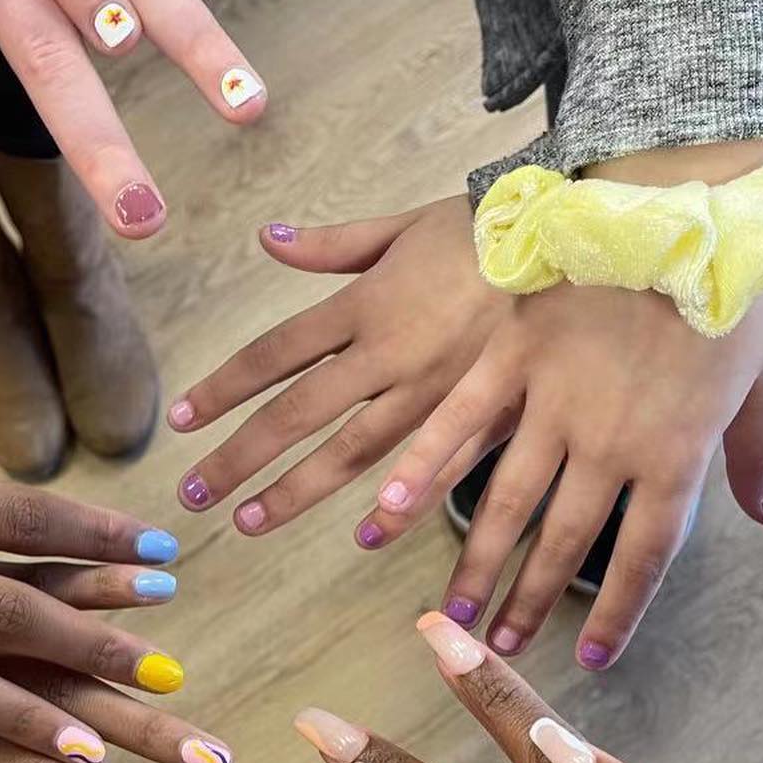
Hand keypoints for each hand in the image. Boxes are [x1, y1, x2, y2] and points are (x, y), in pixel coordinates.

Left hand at [168, 197, 509, 531]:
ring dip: (295, 490)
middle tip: (193, 492)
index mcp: (363, 302)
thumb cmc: (487, 227)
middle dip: (240, 455)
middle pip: (296, 411)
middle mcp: (387, 351)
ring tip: (248, 522)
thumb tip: (266, 240)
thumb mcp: (402, 226)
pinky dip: (399, 503)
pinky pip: (431, 465)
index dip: (223, 387)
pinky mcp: (479, 411)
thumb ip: (333, 243)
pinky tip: (365, 536)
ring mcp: (432, 388)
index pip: (274, 352)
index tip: (180, 418)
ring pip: (350, 448)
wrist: (582, 236)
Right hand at [360, 140, 762, 667]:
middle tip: (496, 648)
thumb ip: (756, 454)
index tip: (587, 656)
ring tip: (447, 613)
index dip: (617, 611)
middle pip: (563, 542)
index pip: (645, 556)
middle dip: (528, 601)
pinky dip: (424, 469)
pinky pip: (460, 423)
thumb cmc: (735, 284)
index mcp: (674, 452)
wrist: (691, 197)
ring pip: (506, 500)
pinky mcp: (510, 356)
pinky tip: (389, 512)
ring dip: (476, 563)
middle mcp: (606, 444)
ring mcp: (552, 402)